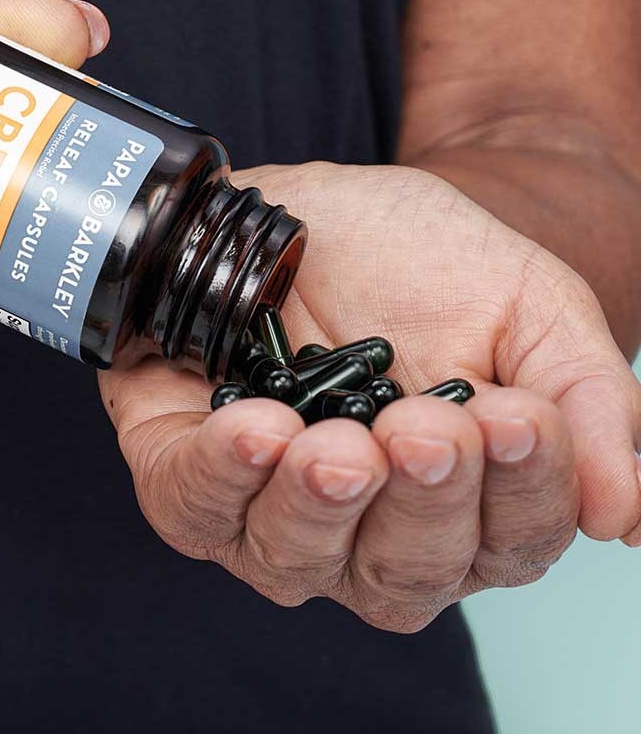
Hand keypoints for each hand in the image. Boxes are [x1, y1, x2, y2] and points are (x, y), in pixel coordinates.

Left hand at [100, 162, 640, 631]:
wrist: (326, 205)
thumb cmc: (428, 259)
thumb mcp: (529, 304)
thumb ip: (588, 399)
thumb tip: (624, 518)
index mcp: (462, 500)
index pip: (507, 541)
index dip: (519, 493)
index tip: (512, 415)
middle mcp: (366, 525)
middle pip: (401, 576)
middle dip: (421, 505)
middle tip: (425, 426)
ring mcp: (267, 505)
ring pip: (292, 559)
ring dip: (319, 508)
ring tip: (339, 444)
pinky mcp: (184, 463)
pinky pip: (191, 505)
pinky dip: (220, 479)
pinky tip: (257, 430)